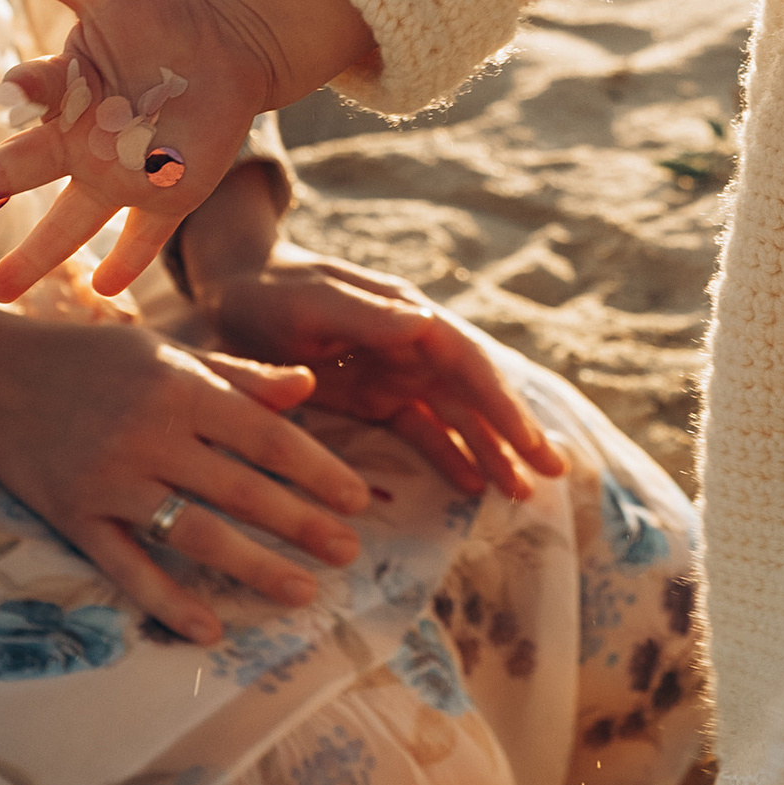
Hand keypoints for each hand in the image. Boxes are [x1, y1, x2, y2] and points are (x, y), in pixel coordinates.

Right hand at [0, 0, 369, 301]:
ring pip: (68, 221)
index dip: (22, 92)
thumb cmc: (159, 16)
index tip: (12, 92)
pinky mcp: (168, 193)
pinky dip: (128, 258)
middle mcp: (81, 141)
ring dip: (34, 255)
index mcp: (65, 92)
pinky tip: (107, 288)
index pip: (29, 94)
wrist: (223, 43)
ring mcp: (121, 173)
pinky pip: (144, 235)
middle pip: (15, 171)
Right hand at [0, 299, 380, 648]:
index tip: (358, 499)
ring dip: (254, 567)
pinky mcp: (74, 518)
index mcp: (179, 387)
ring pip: (194, 535)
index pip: (265, 436)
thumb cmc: (92, 360)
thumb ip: (238, 376)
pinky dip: (168, 601)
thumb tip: (307, 388)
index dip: (316, 470)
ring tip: (304, 591)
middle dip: (301, 525)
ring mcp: (109, 481)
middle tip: (347, 552)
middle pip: (240, 490)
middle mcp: (149, 435)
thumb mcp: (167, 353)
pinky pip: (127, 567)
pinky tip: (209, 629)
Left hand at [201, 258, 566, 502]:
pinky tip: (472, 487)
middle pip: (474, 394)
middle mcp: (412, 346)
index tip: (530, 442)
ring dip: (489, 452)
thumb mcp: (312, 300)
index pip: (468, 363)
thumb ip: (366, 314)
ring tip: (523, 493)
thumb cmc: (271, 291)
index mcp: (406, 317)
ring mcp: (395, 374)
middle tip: (553, 473)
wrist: (230, 293)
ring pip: (456, 418)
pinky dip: (449, 456)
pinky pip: (421, 431)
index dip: (502, 403)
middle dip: (514, 433)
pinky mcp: (374, 398)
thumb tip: (425, 324)